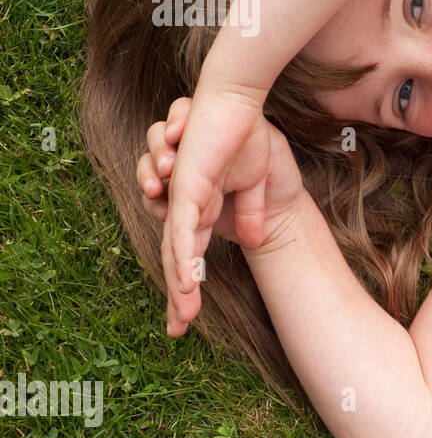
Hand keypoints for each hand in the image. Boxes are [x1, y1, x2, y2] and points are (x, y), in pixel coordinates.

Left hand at [138, 94, 303, 335]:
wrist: (239, 108)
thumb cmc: (243, 141)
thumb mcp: (253, 190)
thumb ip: (249, 214)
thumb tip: (253, 239)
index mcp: (200, 210)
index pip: (189, 256)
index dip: (186, 290)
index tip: (183, 324)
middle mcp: (185, 207)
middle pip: (175, 259)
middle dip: (178, 298)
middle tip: (178, 329)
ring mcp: (182, 199)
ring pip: (173, 249)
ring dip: (180, 283)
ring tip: (186, 309)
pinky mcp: (187, 186)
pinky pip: (181, 226)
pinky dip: (183, 256)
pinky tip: (187, 281)